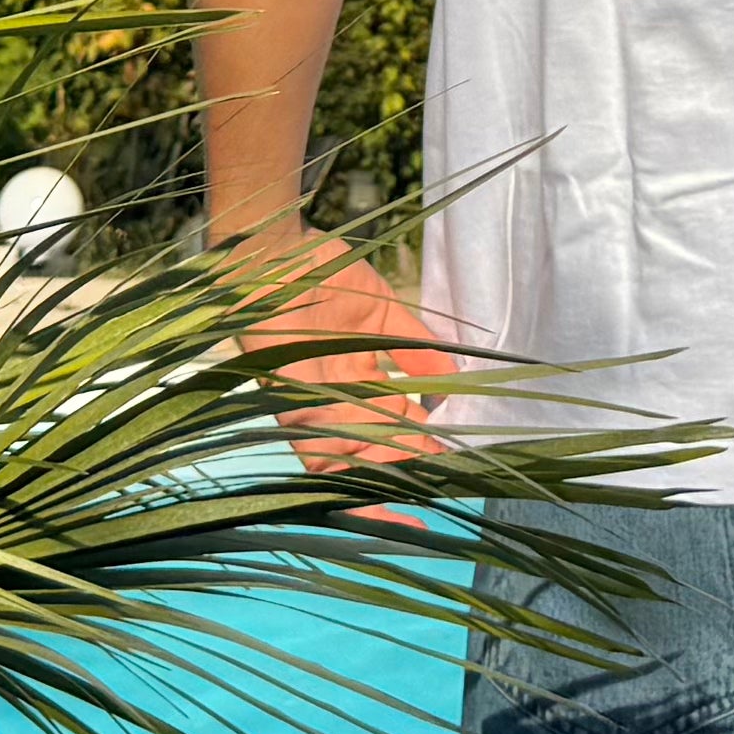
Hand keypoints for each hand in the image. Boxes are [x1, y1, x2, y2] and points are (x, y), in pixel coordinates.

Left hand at [216, 221, 460, 479]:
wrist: (279, 253)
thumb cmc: (326, 273)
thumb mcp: (384, 311)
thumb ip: (417, 346)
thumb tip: (454, 379)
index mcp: (360, 374)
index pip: (397, 417)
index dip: (421, 438)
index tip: (449, 452)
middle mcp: (337, 394)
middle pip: (377, 441)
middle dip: (406, 461)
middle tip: (436, 473)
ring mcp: (313, 401)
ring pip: (351, 452)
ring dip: (381, 468)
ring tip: (411, 480)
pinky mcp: (288, 402)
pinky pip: (315, 447)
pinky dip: (341, 467)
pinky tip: (368, 478)